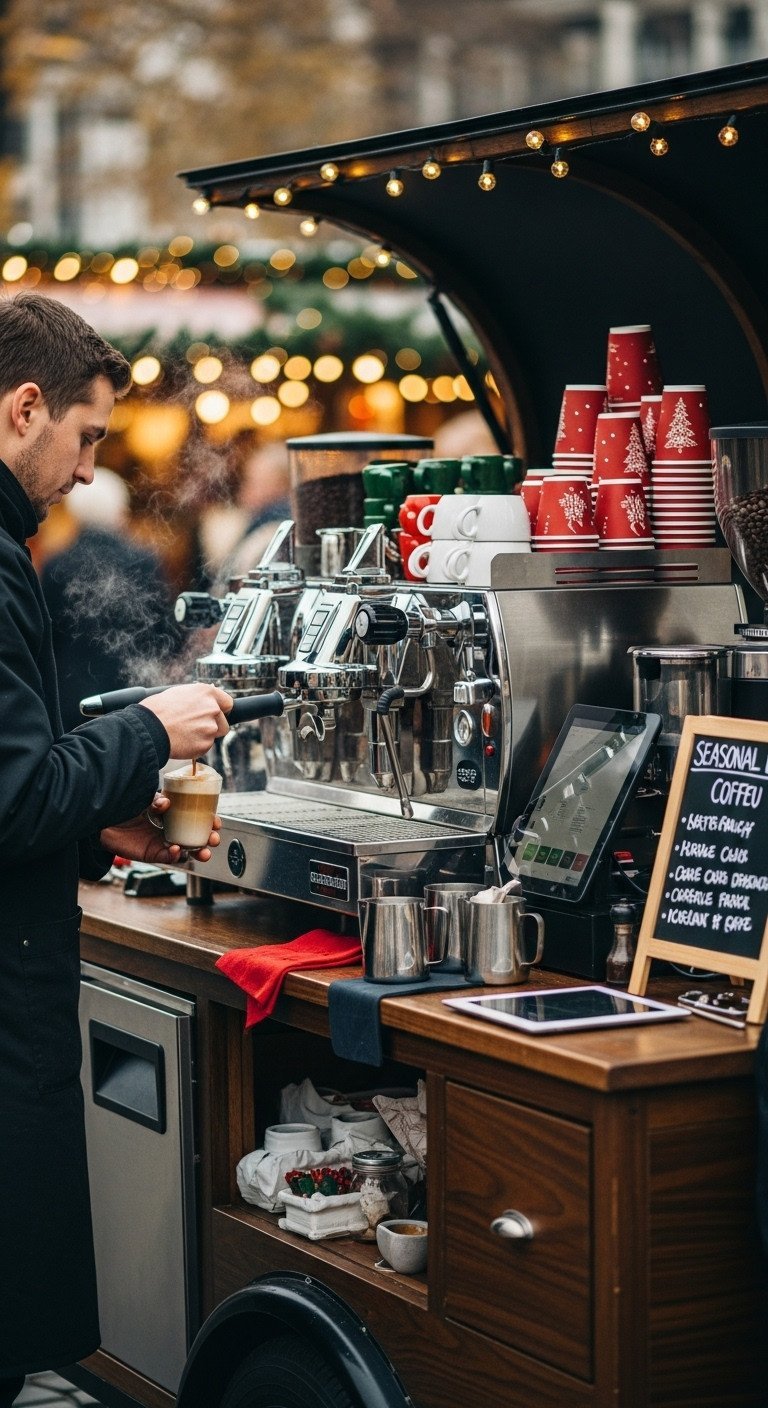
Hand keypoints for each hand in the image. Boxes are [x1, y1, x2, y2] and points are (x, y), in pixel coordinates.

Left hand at [101, 794, 222, 864]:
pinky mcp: (151, 852)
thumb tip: (167, 802)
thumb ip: (156, 799)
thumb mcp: (144, 797)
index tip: (216, 821)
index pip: (195, 816)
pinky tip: (177, 849)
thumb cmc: (123, 804)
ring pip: (185, 849)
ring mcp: (160, 841)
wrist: (101, 818)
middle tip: (213, 838)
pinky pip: (166, 856)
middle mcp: (169, 827)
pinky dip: (174, 855)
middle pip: (194, 835)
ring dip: (197, 851)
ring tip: (204, 852)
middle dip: (208, 839)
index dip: (208, 820)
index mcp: (171, 811)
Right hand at [138, 683, 232, 758]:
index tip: (215, 715)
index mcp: (206, 692)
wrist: (147, 728)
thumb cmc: (157, 710)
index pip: (227, 703)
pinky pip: (204, 747)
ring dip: (203, 736)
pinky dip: (195, 747)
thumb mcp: (178, 693)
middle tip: (193, 727)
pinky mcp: (205, 744)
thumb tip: (204, 701)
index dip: (221, 710)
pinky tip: (181, 742)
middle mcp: (212, 708)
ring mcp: (210, 727)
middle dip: (212, 726)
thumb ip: (196, 698)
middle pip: (223, 722)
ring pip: (213, 735)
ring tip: (183, 734)